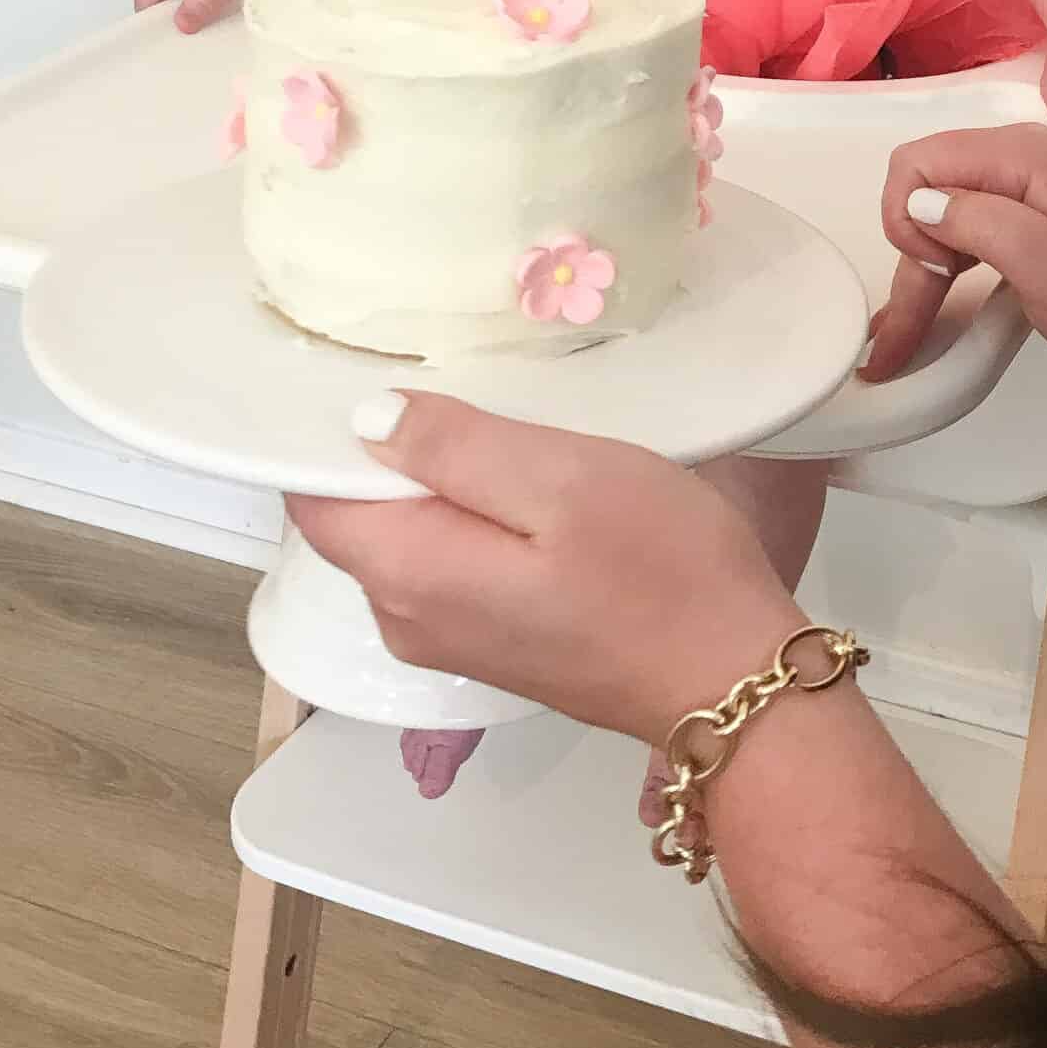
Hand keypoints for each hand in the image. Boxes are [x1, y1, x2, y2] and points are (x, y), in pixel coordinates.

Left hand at [287, 395, 801, 746]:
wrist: (732, 684)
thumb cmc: (658, 569)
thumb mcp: (563, 480)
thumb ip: (455, 448)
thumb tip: (365, 419)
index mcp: (409, 574)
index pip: (314, 495)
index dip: (327, 429)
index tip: (372, 364)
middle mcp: (405, 618)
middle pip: (359, 515)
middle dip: (389, 448)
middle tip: (451, 371)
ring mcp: (451, 638)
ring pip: (410, 536)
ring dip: (440, 480)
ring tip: (499, 417)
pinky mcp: (494, 642)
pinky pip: (451, 561)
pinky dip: (470, 515)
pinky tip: (526, 481)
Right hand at [861, 122, 1046, 384]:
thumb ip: (984, 224)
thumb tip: (919, 202)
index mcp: (1023, 156)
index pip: (920, 160)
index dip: (909, 216)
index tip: (940, 268)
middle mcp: (1014, 159)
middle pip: (920, 186)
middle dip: (910, 247)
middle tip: (930, 302)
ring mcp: (1014, 186)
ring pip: (932, 214)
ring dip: (918, 266)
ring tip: (922, 319)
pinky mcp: (1014, 216)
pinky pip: (954, 229)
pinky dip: (937, 267)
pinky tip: (937, 299)